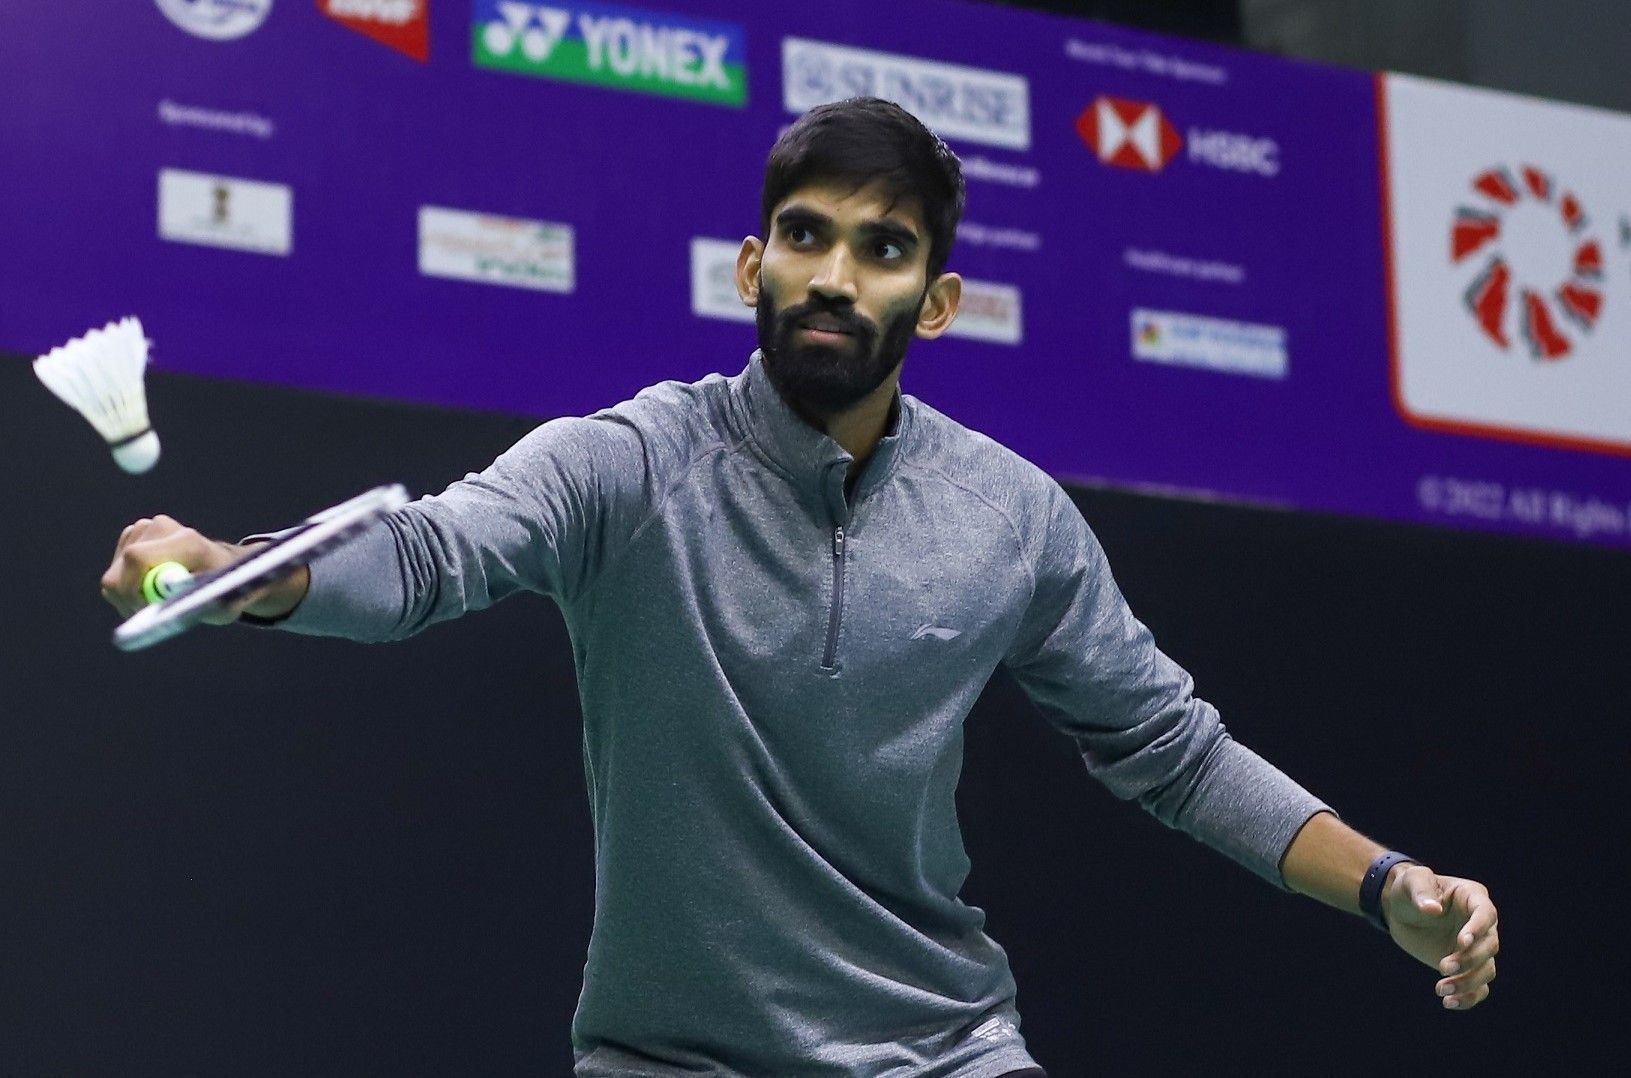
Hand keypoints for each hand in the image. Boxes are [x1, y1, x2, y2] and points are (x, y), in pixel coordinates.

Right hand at [100, 515, 253, 623]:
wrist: (222, 567)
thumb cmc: (222, 589)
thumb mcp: (217, 605)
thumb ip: (188, 607)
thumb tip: (156, 615)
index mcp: (187, 542)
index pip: (136, 558)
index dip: (133, 591)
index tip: (148, 610)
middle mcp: (161, 528)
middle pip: (118, 573)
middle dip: (130, 601)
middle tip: (153, 612)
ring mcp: (144, 528)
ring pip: (113, 577)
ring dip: (129, 598)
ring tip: (158, 601)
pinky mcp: (132, 535)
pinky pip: (114, 574)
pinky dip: (127, 589)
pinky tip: (150, 588)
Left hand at [1382, 865, 1498, 1010]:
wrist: (1401, 910)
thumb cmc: (1409, 889)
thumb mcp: (1411, 880)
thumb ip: (1421, 891)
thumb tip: (1432, 909)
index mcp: (1473, 897)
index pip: (1486, 914)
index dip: (1477, 930)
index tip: (1460, 942)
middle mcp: (1481, 925)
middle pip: (1490, 946)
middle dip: (1469, 960)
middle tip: (1443, 967)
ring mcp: (1475, 947)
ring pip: (1487, 970)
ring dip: (1468, 983)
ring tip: (1440, 989)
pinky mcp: (1466, 967)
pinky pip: (1478, 987)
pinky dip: (1468, 998)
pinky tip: (1448, 1002)